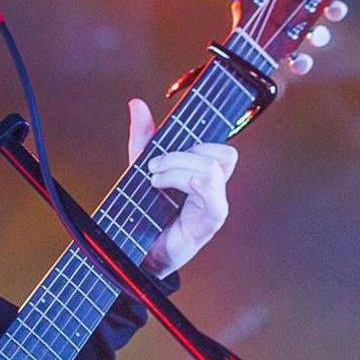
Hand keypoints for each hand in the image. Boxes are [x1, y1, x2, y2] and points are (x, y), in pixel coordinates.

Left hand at [125, 98, 237, 277]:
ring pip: (213, 171)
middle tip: (153, 165)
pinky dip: (194, 183)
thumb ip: (143, 139)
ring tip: (153, 179)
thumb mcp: (140, 170)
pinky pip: (214, 198)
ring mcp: (213, 206)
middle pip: (223, 154)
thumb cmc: (145, 215)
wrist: (136, 254)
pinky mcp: (208, 224)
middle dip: (184, 153)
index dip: (200, 137)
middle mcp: (213, 189)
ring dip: (178, 168)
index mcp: (202, 174)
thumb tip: (137, 104)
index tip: (168, 141)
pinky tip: (175, 183)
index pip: (218, 147)